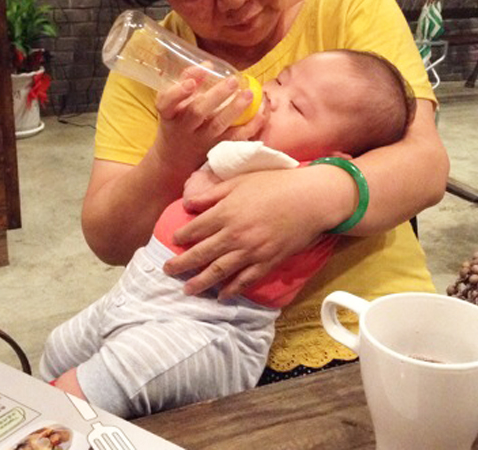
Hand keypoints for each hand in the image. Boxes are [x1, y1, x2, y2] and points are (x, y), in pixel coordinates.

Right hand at [152, 69, 265, 174]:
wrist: (176, 160)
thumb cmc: (177, 122)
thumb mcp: (174, 104)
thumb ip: (188, 81)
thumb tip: (209, 63)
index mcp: (169, 114)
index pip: (166, 102)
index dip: (178, 93)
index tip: (191, 84)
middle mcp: (183, 128)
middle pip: (197, 112)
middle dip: (216, 96)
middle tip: (233, 81)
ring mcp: (201, 141)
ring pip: (218, 126)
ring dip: (236, 109)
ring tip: (249, 94)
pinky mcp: (217, 150)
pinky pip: (235, 139)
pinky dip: (249, 127)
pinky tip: (260, 114)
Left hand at [163, 165, 345, 298]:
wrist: (310, 199)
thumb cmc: (274, 184)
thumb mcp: (240, 181)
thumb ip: (212, 193)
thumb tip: (187, 203)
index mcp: (226, 212)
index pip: (195, 229)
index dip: (181, 236)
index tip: (173, 241)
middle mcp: (235, 235)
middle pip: (201, 253)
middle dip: (182, 264)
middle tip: (167, 271)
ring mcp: (251, 251)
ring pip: (219, 271)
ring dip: (201, 282)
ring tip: (187, 290)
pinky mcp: (268, 262)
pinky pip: (245, 280)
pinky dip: (232, 290)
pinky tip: (221, 296)